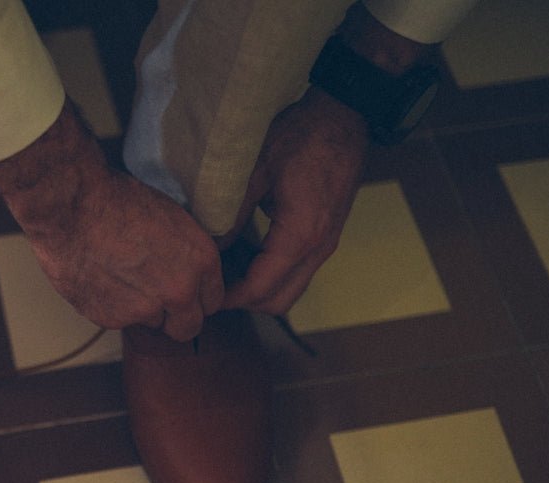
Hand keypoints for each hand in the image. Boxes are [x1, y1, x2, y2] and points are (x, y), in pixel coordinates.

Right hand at [0, 102, 222, 341]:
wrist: (73, 206)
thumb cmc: (118, 199)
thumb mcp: (171, 218)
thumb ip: (185, 255)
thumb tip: (185, 270)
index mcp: (201, 262)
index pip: (213, 301)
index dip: (196, 297)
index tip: (182, 293)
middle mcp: (180, 291)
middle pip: (188, 327)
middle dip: (175, 318)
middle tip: (155, 300)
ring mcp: (147, 310)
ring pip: (150, 324)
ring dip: (139, 310)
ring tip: (118, 278)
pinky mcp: (113, 319)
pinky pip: (117, 321)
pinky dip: (109, 306)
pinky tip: (98, 279)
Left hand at [221, 2, 430, 313]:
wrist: (344, 116)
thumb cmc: (301, 136)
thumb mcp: (255, 170)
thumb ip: (229, 212)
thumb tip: (205, 245)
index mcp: (300, 234)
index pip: (261, 288)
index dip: (229, 298)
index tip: (204, 294)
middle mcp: (318, 247)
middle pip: (278, 301)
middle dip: (243, 301)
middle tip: (211, 285)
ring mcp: (326, 243)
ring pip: (290, 289)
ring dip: (258, 288)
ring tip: (225, 269)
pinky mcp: (325, 236)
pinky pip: (297, 271)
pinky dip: (271, 273)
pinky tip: (244, 253)